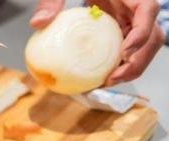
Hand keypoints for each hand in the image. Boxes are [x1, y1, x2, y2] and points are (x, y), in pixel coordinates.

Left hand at [31, 0, 164, 84]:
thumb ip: (52, 1)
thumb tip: (37, 23)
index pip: (148, 9)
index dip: (142, 31)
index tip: (125, 51)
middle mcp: (134, 8)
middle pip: (153, 35)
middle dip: (138, 61)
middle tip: (112, 79)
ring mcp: (130, 20)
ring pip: (144, 47)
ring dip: (130, 68)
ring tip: (105, 83)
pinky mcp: (121, 30)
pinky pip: (127, 50)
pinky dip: (118, 66)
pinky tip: (98, 79)